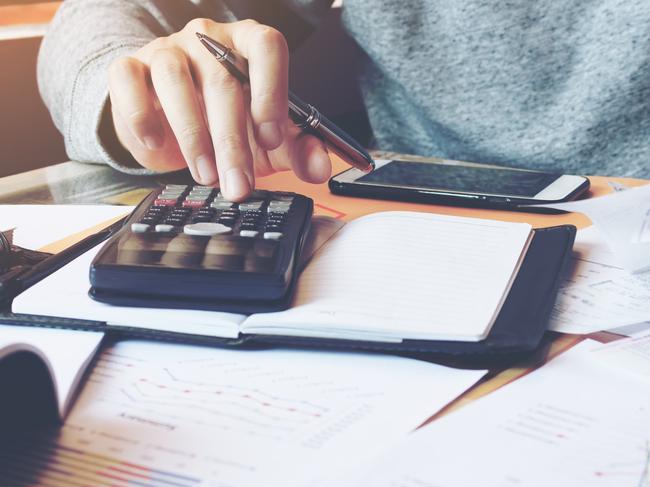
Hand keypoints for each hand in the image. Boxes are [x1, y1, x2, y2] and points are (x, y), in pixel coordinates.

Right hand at [108, 18, 331, 200]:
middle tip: (239, 185)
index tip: (271, 138)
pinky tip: (155, 142)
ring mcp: (167, 50)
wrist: (169, 122)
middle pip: (223, 80)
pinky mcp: (130, 67)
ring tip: (206, 176)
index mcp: (248, 46)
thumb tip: (321, 168)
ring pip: (177, 81)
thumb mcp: (267, 141)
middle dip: (233, 142)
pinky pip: (128, 80)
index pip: (267, 46)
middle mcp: (208, 40)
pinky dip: (140, 115)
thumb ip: (298, 150)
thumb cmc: (226, 124)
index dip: (271, 90)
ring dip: (193, 136)